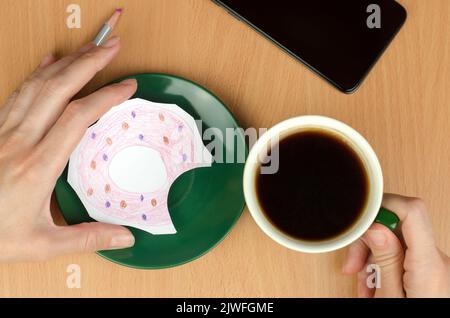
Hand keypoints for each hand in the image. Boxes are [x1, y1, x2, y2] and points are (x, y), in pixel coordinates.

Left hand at [0, 36, 136, 262]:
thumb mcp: (40, 245)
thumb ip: (86, 238)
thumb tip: (126, 238)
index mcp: (37, 166)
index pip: (78, 118)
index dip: (105, 96)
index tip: (128, 86)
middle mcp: (19, 141)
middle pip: (58, 88)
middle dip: (89, 62)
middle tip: (112, 47)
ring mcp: (3, 132)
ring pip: (37, 85)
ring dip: (66, 62)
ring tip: (89, 49)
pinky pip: (17, 92)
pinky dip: (36, 72)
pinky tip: (49, 61)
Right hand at [343, 193, 449, 297]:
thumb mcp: (391, 299)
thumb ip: (385, 261)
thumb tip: (375, 227)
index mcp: (429, 266)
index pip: (413, 212)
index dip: (386, 204)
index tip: (362, 215)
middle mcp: (438, 261)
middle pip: (398, 228)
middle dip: (370, 242)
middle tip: (353, 265)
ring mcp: (437, 266)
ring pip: (398, 242)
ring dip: (374, 258)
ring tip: (364, 285)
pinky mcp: (433, 271)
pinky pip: (405, 255)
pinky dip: (386, 266)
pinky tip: (375, 285)